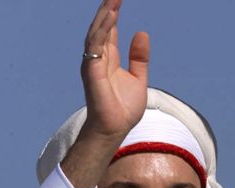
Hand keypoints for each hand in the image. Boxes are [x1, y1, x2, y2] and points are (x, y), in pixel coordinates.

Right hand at [81, 0, 149, 137]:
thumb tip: (142, 33)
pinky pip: (95, 45)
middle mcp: (98, 58)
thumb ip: (139, 58)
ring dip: (104, 14)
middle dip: (107, 8)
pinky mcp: (92, 71)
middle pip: (101, 26)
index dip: (113, 12)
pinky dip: (102, 29)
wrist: (115, 129)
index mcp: (108, 58)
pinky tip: (111, 16)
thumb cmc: (123, 109)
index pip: (109, 29)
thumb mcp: (138, 79)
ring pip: (96, 32)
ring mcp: (93, 63)